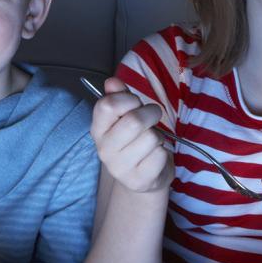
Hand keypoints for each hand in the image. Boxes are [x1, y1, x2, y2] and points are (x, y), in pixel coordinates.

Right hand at [89, 76, 172, 194]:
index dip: (128, 98)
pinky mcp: (138, 180)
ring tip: (152, 142)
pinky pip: (160, 155)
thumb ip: (119, 97)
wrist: (142, 178)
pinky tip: (155, 157)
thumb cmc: (135, 141)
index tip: (135, 103)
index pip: (107, 105)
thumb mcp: (125, 117)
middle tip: (153, 118)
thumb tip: (112, 82)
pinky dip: (163, 152)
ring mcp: (119, 168)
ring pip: (151, 138)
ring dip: (158, 136)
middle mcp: (104, 150)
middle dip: (151, 114)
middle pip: (134, 121)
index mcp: (98, 130)